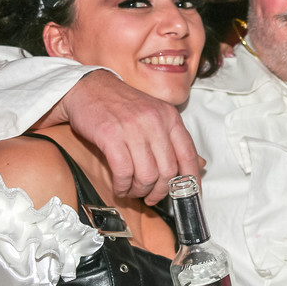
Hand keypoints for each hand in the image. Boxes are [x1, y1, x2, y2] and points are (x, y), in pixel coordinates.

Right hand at [55, 70, 201, 202]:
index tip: (189, 195)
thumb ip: (173, 140)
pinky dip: (122, 186)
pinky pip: (123, 172)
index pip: (188, 154)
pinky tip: (120, 187)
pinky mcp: (111, 136)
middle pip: (168, 171)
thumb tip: (198, 164)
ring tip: (133, 191)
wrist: (88, 88)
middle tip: (152, 197)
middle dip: (160, 191)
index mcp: (169, 117)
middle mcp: (155, 121)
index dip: (191, 180)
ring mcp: (133, 128)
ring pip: (147, 175)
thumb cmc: (120, 104)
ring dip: (139, 191)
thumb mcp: (154, 115)